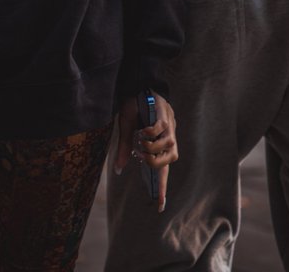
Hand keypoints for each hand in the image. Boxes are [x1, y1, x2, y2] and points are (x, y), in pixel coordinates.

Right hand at [114, 92, 177, 211]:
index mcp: (159, 142)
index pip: (162, 169)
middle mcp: (167, 135)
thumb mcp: (127, 129)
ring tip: (140, 142)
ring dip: (153, 148)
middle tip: (140, 154)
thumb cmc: (134, 106)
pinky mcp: (163, 113)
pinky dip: (151, 133)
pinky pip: (161, 129)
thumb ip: (125, 148)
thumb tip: (118, 169)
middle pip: (170, 160)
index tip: (159, 206)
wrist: (137, 83)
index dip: (161, 187)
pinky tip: (142, 130)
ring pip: (169, 146)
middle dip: (154, 163)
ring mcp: (168, 125)